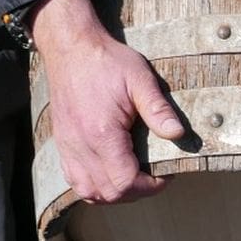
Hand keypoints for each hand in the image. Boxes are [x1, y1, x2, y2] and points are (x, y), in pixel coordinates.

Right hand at [32, 0, 184, 204]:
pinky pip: (75, 181)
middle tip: (155, 177)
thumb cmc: (105, 61)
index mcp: (102, 133)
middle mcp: (81, 146)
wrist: (69, 47)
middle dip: (137, 192)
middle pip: (109, 193)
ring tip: (135, 178)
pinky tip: (111, 174)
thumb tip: (178, 134)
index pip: (126, 181)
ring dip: (115, 193)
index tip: (166, 174)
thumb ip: (158, 108)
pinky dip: (95, 187)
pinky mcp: (62, 144)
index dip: (151, 186)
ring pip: (90, 192)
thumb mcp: (139, 78)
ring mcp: (68, 147)